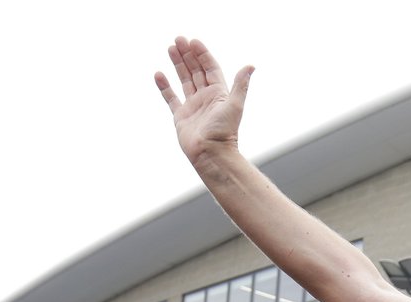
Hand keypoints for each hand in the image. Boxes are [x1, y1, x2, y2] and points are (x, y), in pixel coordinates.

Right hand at [155, 37, 253, 165]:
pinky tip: (159, 74)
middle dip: (188, 55)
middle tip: (178, 39)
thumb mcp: (234, 105)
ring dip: (178, 64)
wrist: (211, 154)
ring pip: (184, 79)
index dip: (203, 54)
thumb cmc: (224, 132)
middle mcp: (206, 98)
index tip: (193, 41)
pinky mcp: (180, 116)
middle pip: (196, 70)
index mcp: (219, 94)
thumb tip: (251, 66)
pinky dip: (165, 86)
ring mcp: (193, 106)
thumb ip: (240, 85)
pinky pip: (171, 97)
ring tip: (170, 48)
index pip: (210, 68)